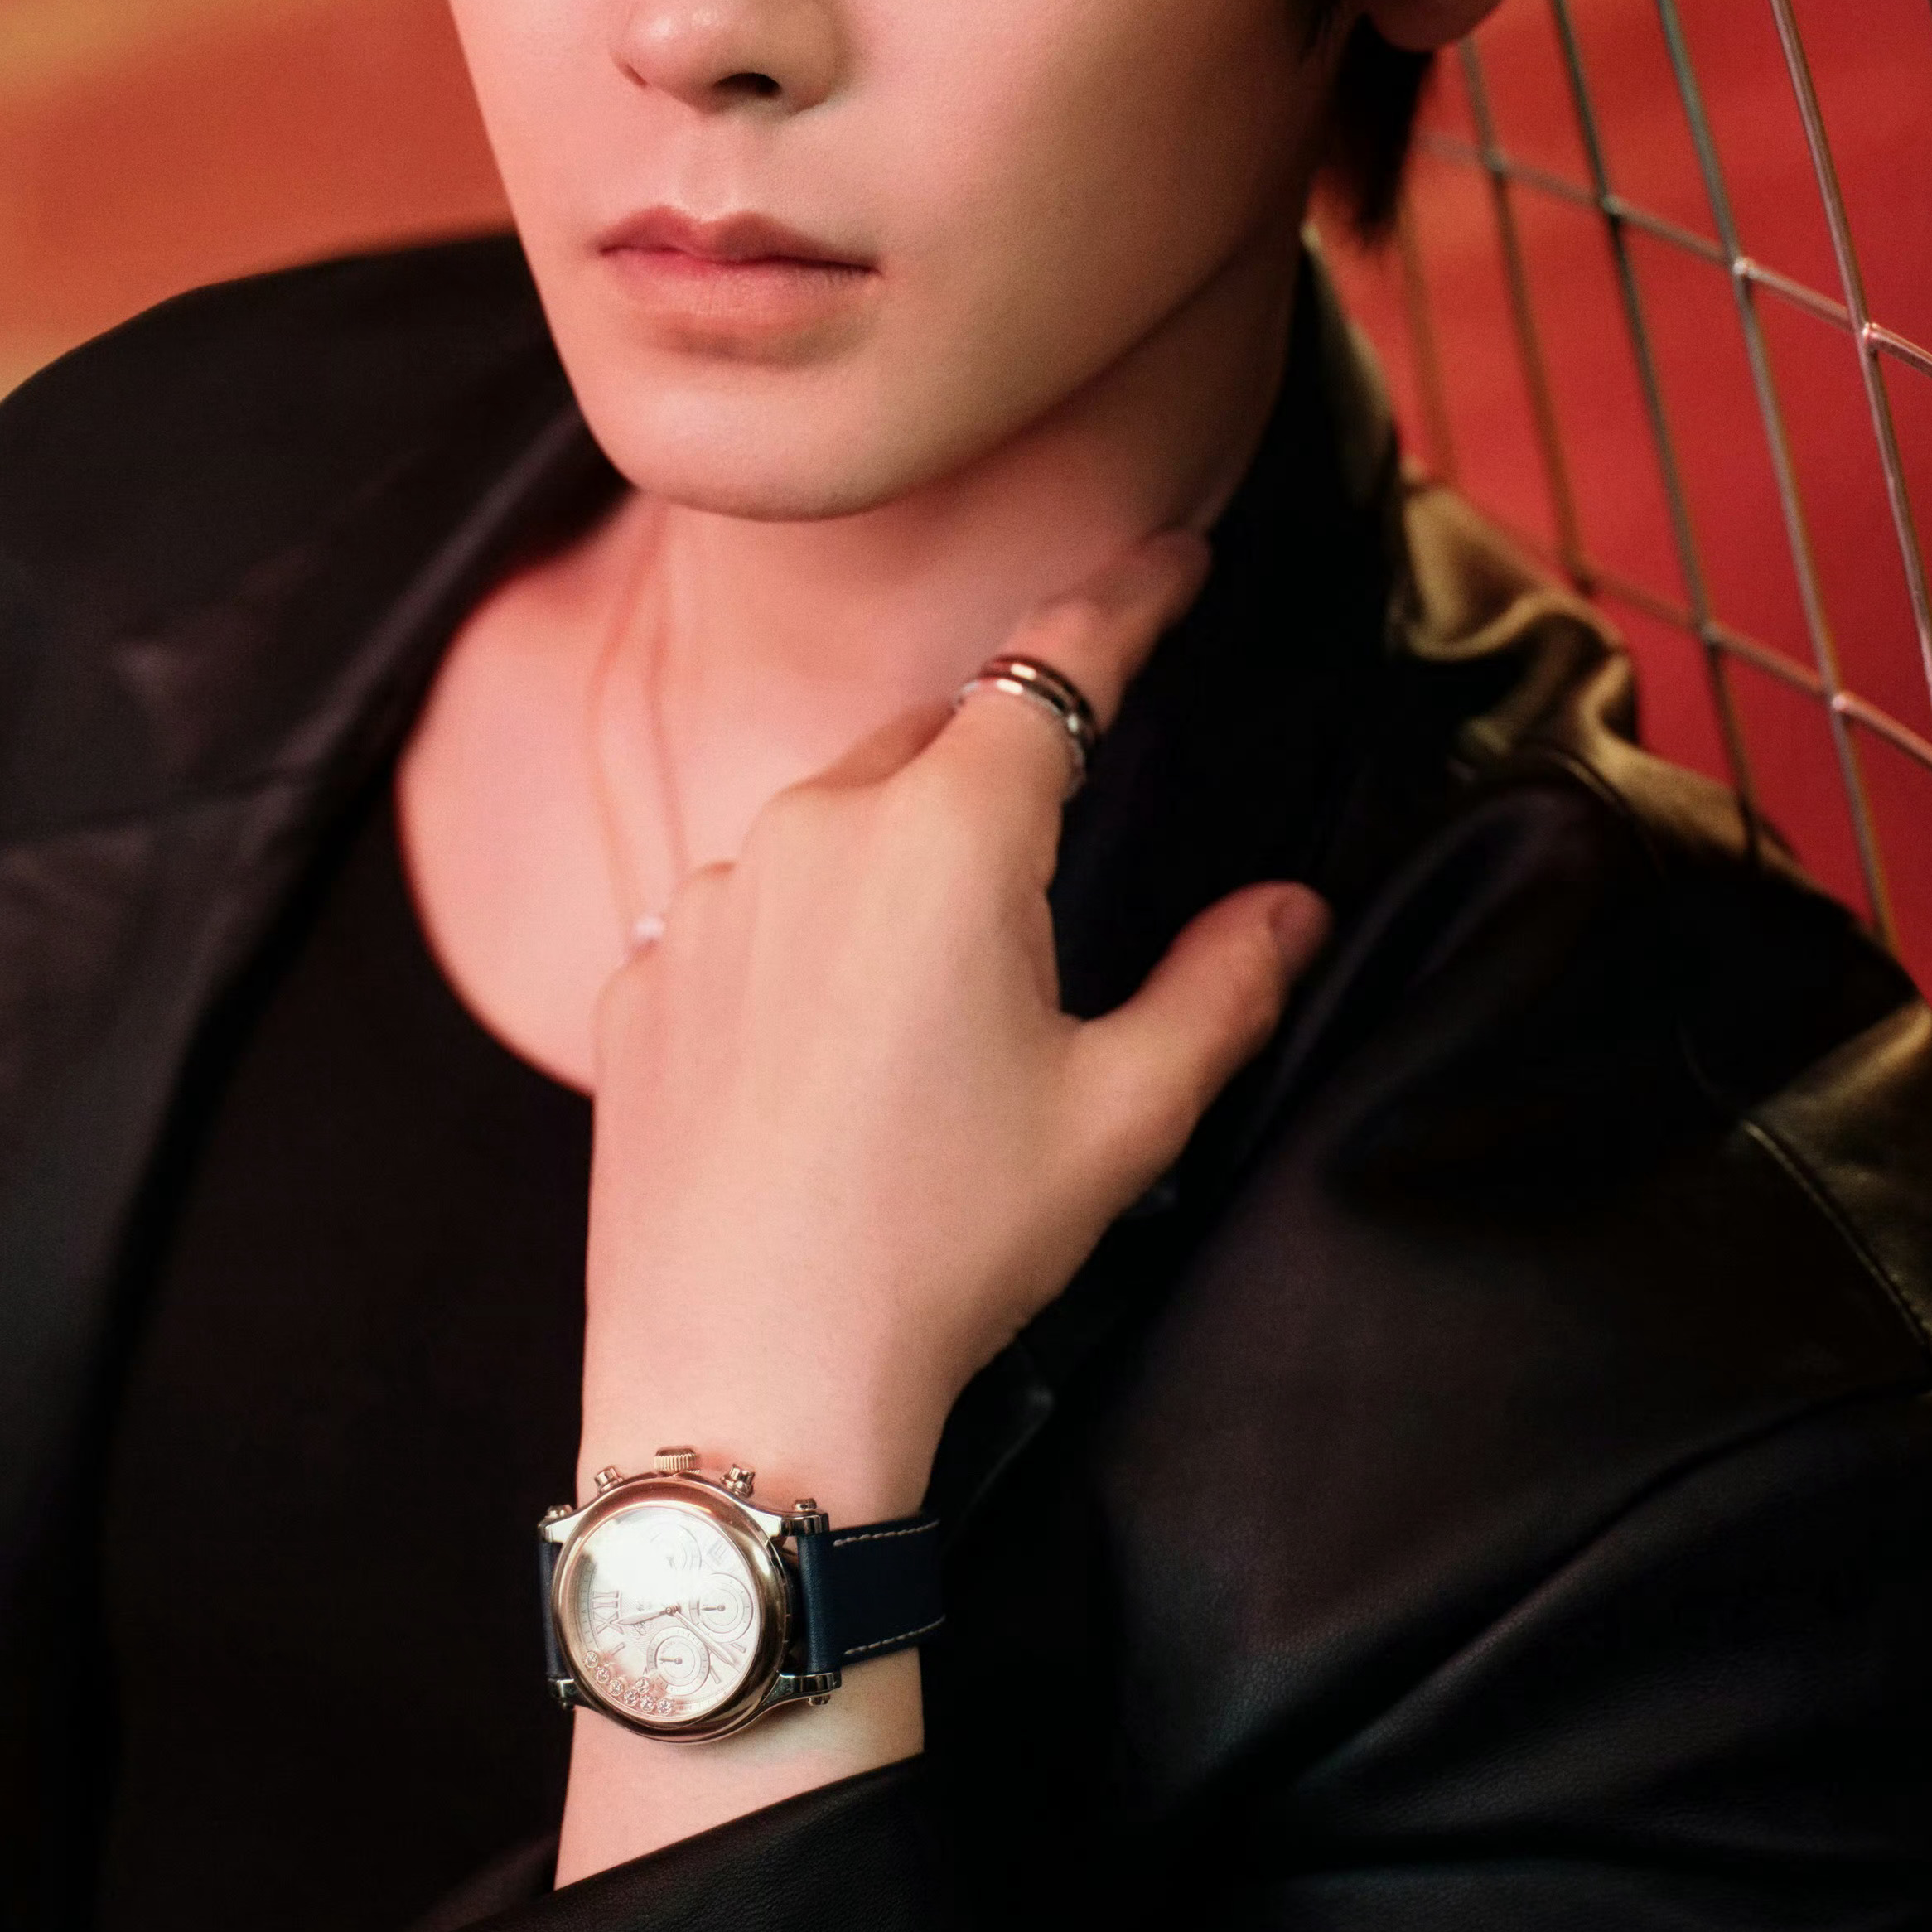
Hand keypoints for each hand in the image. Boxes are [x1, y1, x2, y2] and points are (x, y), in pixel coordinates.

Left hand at [575, 526, 1329, 1525]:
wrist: (747, 1377)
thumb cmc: (948, 1247)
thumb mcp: (1124, 1117)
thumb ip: (1220, 985)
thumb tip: (1292, 906)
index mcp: (948, 835)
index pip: (1057, 667)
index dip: (1128, 600)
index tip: (1176, 554)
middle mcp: (813, 829)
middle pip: (936, 745)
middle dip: (1003, 770)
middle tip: (1060, 860)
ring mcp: (707, 900)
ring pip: (830, 829)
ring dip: (892, 867)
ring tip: (934, 1011)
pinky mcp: (638, 979)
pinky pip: (742, 917)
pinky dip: (798, 947)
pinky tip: (829, 1061)